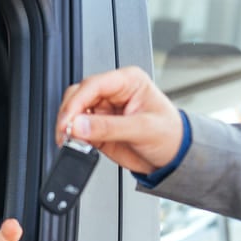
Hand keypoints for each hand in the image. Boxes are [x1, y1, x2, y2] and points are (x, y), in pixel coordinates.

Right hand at [55, 67, 183, 173]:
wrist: (174, 158)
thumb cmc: (171, 135)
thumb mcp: (143, 129)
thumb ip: (109, 127)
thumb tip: (79, 125)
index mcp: (128, 81)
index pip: (93, 85)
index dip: (77, 102)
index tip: (68, 121)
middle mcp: (113, 93)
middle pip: (78, 95)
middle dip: (69, 114)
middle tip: (66, 133)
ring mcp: (103, 111)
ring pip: (74, 112)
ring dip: (68, 127)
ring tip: (70, 141)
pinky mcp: (98, 129)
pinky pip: (77, 130)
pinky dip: (72, 138)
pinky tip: (76, 144)